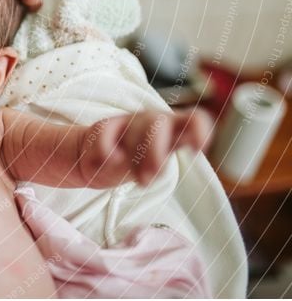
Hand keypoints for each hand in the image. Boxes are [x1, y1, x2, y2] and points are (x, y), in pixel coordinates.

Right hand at [78, 109, 212, 187]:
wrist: (101, 159)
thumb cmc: (137, 163)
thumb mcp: (158, 164)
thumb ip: (167, 161)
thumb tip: (171, 160)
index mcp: (173, 130)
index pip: (194, 119)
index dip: (199, 130)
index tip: (196, 151)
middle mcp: (153, 122)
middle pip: (160, 123)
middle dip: (155, 151)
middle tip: (149, 178)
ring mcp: (128, 122)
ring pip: (136, 129)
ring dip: (137, 157)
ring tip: (141, 181)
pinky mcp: (105, 125)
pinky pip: (106, 132)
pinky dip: (108, 149)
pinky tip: (112, 162)